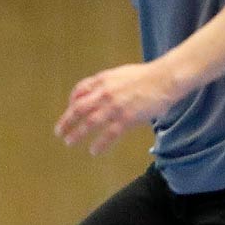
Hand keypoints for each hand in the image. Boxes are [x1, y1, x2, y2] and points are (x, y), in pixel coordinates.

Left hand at [54, 61, 177, 154]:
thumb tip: (97, 92)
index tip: (69, 112)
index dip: (71, 102)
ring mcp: (115, 106)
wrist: (165, 78)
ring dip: (77, 134)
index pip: (79, 91)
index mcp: (103, 80)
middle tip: (59, 132)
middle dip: (66, 121)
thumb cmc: (146, 76)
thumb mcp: (121, 73)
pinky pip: (109, 134)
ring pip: (90, 123)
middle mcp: (105, 93)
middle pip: (79, 108)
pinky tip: (94, 151)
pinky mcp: (127, 118)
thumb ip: (106, 82)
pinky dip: (100, 144)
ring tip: (69, 142)